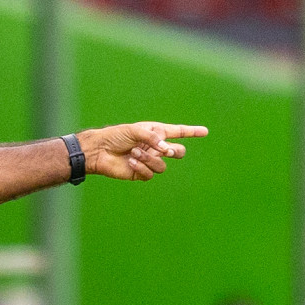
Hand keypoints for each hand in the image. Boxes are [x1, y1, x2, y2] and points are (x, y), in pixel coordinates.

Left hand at [78, 122, 207, 180]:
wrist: (99, 150)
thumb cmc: (115, 136)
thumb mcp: (136, 130)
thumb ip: (153, 138)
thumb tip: (166, 150)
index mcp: (156, 133)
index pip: (178, 132)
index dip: (192, 132)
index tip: (205, 131)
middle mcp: (155, 147)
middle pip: (178, 152)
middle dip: (173, 151)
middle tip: (162, 149)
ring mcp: (149, 161)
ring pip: (163, 165)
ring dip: (150, 158)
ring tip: (134, 152)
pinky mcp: (141, 172)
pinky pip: (151, 174)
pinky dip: (142, 167)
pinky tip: (131, 162)